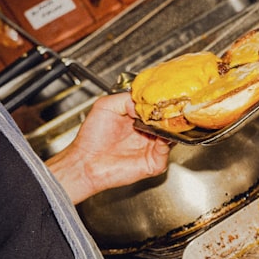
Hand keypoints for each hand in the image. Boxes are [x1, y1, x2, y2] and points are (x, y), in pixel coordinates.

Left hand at [47, 92, 170, 202]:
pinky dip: (167, 140)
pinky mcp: (155, 162)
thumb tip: (144, 101)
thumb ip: (126, 98)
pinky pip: (167, 149)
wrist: (86, 162)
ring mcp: (152, 148)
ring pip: (172, 134)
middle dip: (171, 113)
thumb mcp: (105, 106)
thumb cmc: (91, 139)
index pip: (157, 108)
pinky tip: (160, 134)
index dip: (161, 102)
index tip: (164, 96)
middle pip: (168, 121)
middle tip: (171, 106)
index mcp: (138, 121)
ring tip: (167, 119)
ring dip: (171, 126)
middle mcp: (148, 134)